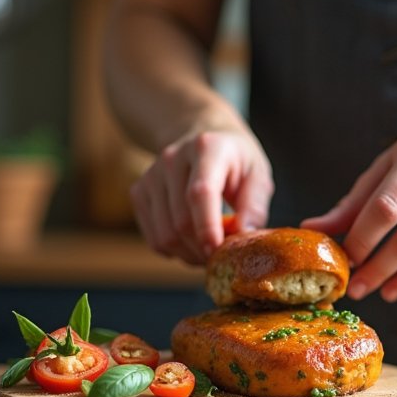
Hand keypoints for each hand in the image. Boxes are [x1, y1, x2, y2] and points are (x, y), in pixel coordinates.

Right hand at [131, 128, 273, 264]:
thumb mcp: (258, 173)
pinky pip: (153, 238)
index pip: (199, 193)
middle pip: (181, 221)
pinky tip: (192, 244)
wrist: (204, 139)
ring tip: (210, 251)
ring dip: (190, 255)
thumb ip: (254, 203)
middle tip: (224, 256)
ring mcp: (151, 175)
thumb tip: (244, 234)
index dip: (207, 226)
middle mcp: (172, 158)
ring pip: (165, 234)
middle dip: (203, 249)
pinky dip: (174, 251)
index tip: (218, 251)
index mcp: (206, 148)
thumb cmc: (236, 161)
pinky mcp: (139, 192)